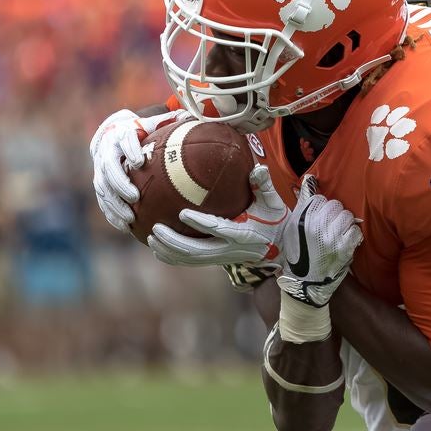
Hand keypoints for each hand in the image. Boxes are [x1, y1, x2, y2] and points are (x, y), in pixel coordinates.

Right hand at [89, 108, 189, 231]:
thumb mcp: (158, 121)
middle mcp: (106, 150)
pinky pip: (102, 200)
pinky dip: (112, 213)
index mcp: (122, 132)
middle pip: (108, 166)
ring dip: (114, 204)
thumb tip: (194, 117)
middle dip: (119, 182)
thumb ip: (173, 120)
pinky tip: (125, 227)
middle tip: (135, 197)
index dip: (129, 148)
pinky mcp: (99, 182)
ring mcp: (99, 168)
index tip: (139, 160)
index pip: (124, 139)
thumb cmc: (145, 128)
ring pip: (102, 187)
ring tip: (131, 218)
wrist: (116, 130)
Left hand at [147, 164, 288, 267]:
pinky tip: (157, 249)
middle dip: (174, 241)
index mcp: (244, 233)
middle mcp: (231, 249)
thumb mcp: (272, 202)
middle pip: (197, 250)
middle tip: (156, 228)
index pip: (218, 229)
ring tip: (151, 237)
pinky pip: (191, 262)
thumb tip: (258, 168)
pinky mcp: (216, 261)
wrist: (279, 246)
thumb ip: (263, 185)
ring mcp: (222, 258)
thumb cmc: (273, 219)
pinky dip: (173, 257)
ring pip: (191, 259)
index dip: (200, 223)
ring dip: (169, 250)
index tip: (182, 213)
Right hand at [274, 176, 362, 342]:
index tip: (321, 221)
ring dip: (345, 225)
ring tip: (339, 237)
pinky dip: (353, 237)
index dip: (323, 210)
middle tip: (332, 229)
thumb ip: (302, 207)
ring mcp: (330, 236)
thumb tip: (310, 180)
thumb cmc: (299, 258)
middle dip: (335, 216)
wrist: (305, 286)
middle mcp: (314, 226)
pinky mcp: (343, 247)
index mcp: (300, 221)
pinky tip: (346, 244)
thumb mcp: (292, 231)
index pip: (320, 200)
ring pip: (347, 216)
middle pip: (335, 205)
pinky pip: (356, 231)